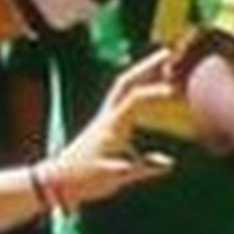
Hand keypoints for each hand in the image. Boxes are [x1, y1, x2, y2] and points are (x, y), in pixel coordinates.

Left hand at [46, 50, 176, 206]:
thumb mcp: (115, 177)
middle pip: (126, 82)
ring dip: (142, 74)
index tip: (175, 91)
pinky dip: (138, 90)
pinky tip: (149, 92)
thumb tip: (168, 162)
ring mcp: (105, 118)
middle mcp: (108, 116)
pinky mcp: (104, 125)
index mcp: (112, 125)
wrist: (57, 180)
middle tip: (168, 53)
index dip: (155, 92)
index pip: (134, 98)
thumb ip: (143, 168)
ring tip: (162, 65)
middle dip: (147, 66)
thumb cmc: (83, 178)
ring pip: (123, 88)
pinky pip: (123, 100)